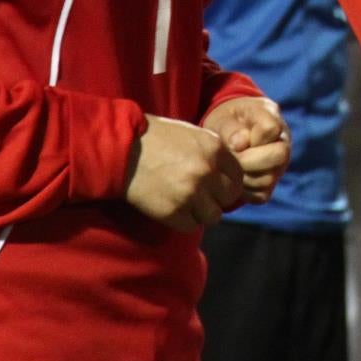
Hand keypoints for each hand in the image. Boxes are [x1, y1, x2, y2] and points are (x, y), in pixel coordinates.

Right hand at [123, 115, 245, 231]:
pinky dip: (183, 220)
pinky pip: (190, 225)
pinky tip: (172, 208)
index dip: (228, 183)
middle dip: (217, 199)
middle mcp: (208, 171)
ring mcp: (191, 193)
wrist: (122, 150)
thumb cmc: (156, 139)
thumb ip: (213, 153)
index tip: (217, 186)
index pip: (238, 176)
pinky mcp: (174, 212)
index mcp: (215, 149)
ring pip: (213, 216)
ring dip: (202, 213)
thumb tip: (228, 174)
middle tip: (202, 197)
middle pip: (229, 198)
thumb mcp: (192, 135)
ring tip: (187, 204)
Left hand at [202, 96, 292, 204]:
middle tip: (230, 160)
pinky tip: (234, 178)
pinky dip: (243, 191)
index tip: (232, 141)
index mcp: (271, 116)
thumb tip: (239, 144)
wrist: (224, 136)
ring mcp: (279, 165)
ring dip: (243, 176)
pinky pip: (261, 195)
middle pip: (280, 156)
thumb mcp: (223, 118)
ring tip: (229, 167)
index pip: (270, 129)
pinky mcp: (270, 186)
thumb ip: (230, 127)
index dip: (249, 138)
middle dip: (248, 161)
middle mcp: (282, 141)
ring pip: (269, 179)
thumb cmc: (224, 123)